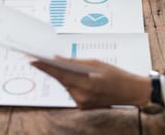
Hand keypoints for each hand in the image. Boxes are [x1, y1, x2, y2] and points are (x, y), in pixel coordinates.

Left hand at [31, 57, 149, 108]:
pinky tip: (76, 77)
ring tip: (64, 66)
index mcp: (87, 84)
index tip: (33, 60)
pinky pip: (72, 91)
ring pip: (66, 85)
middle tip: (40, 58)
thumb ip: (76, 62)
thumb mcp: (96, 63)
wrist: (131, 92)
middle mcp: (83, 97)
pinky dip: (71, 83)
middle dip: (53, 69)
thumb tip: (58, 59)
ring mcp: (82, 103)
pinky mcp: (83, 106)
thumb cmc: (116, 75)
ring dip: (64, 76)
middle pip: (61, 80)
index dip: (45, 68)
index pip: (61, 75)